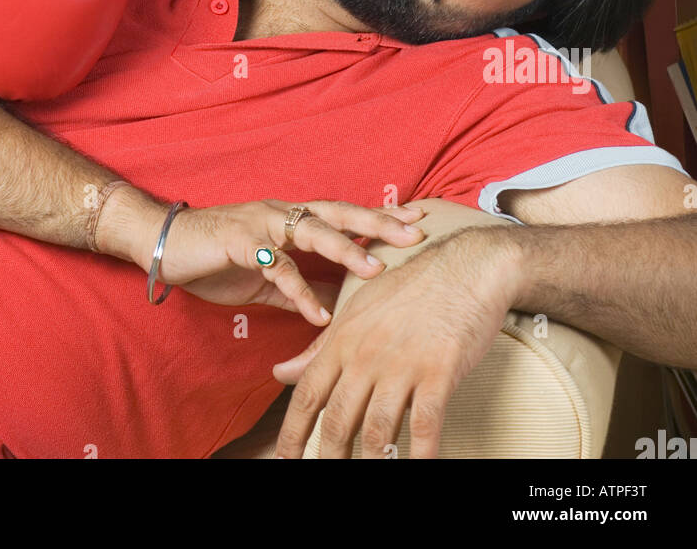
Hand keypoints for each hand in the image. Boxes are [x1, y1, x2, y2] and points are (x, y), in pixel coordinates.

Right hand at [158, 199, 427, 324]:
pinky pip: (275, 266)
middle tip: (414, 233)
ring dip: (344, 250)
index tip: (419, 217)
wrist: (166, 243)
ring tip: (375, 270)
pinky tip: (317, 314)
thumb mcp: (267, 275)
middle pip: (338, 212)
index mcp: (292, 218)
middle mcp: (282, 213)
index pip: (344, 212)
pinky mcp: (238, 241)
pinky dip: (298, 290)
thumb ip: (302, 284)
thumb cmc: (218, 255)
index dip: (379, 215)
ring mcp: (261, 224)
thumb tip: (338, 305)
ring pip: (311, 231)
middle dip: (377, 222)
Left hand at [272, 226, 521, 457]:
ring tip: (370, 479)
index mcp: (343, 338)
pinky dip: (421, 455)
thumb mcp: (357, 310)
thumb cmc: (411, 289)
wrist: (465, 267)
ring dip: (372, 463)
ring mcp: (403, 364)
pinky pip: (425, 425)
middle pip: (338, 420)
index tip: (284, 460)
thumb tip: (281, 373)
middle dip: (329, 456)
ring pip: (377, 430)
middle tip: (326, 477)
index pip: (308, 395)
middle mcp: (367, 354)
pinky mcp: (440, 371)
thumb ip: (318, 347)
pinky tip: (418, 468)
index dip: (293, 434)